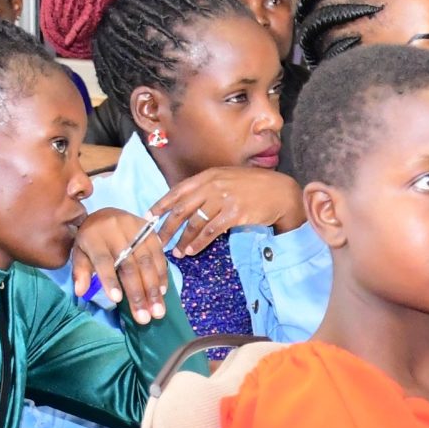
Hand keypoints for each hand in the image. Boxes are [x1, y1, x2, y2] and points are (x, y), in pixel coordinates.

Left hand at [69, 207, 169, 325]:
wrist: (105, 214)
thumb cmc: (91, 240)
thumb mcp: (79, 253)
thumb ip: (80, 271)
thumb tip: (80, 292)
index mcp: (95, 236)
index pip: (103, 260)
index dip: (110, 280)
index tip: (117, 300)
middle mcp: (116, 230)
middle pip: (129, 264)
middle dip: (138, 292)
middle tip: (145, 317)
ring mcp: (136, 228)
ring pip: (147, 261)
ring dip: (154, 288)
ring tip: (157, 310)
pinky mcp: (150, 230)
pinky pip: (159, 254)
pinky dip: (161, 274)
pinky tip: (162, 292)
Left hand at [149, 166, 302, 254]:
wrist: (280, 192)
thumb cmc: (253, 186)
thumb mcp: (227, 178)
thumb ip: (207, 187)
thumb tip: (186, 203)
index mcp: (208, 176)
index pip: (177, 191)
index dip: (161, 205)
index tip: (148, 218)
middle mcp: (213, 185)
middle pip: (182, 209)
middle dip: (167, 227)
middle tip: (158, 241)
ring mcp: (224, 199)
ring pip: (195, 222)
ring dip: (183, 239)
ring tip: (177, 251)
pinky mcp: (235, 214)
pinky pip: (211, 231)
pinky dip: (199, 242)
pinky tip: (193, 250)